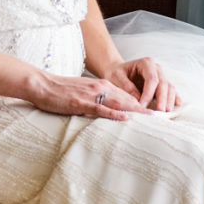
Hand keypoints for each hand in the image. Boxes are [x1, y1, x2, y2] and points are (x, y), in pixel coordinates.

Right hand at [28, 70, 152, 120]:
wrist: (42, 84)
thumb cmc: (61, 91)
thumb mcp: (84, 93)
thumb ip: (98, 100)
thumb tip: (112, 112)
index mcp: (101, 86)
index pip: (127, 96)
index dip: (142, 105)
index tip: (156, 114)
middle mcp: (100, 88)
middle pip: (127, 99)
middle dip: (145, 109)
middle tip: (161, 118)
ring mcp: (91, 95)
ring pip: (119, 102)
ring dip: (136, 110)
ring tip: (151, 118)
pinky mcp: (81, 102)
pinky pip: (101, 108)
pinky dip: (114, 113)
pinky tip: (125, 117)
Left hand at [104, 57, 180, 112]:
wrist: (119, 72)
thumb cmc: (117, 73)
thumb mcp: (116, 77)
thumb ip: (126, 86)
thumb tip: (138, 98)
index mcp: (146, 63)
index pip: (151, 78)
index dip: (149, 93)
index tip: (142, 105)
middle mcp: (156, 68)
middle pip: (163, 83)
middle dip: (162, 98)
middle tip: (160, 112)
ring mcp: (161, 76)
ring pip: (169, 87)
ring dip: (169, 100)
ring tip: (166, 112)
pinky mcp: (162, 85)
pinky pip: (171, 90)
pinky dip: (175, 97)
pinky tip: (178, 104)